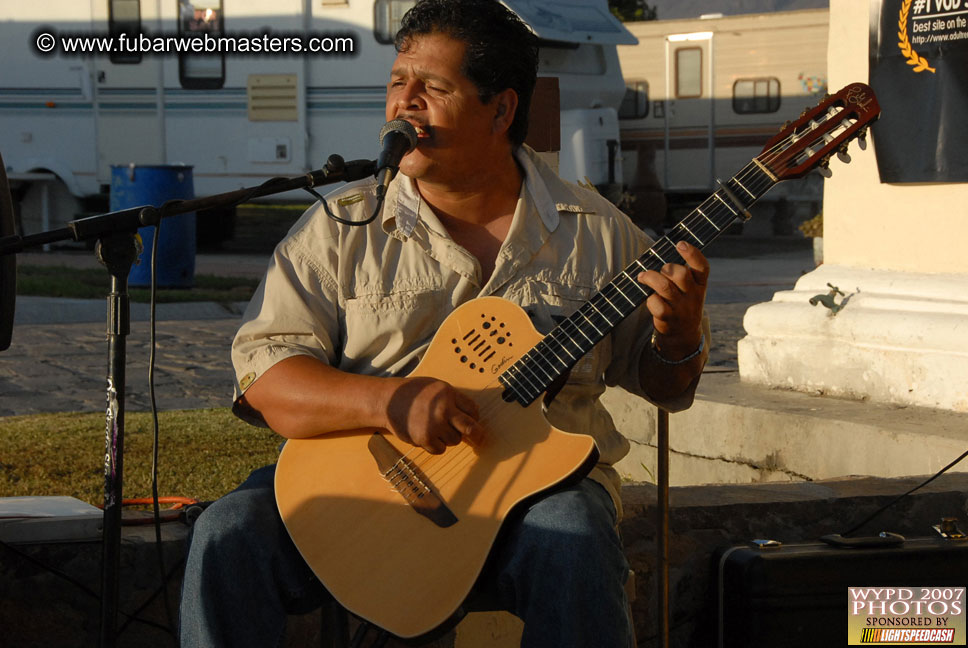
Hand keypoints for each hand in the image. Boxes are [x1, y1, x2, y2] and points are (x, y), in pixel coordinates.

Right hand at [384, 377, 484, 453]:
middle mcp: (443, 409)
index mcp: (448, 394)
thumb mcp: (436, 386)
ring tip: (437, 428)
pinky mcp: (424, 439)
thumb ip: (454, 398)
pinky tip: (429, 435)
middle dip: (478, 435)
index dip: (474, 416)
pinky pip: (441, 449)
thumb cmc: (414, 392)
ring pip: (455, 440)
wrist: (388, 400)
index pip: (473, 409)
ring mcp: (434, 425)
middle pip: (471, 428)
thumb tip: (473, 416)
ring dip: (450, 437)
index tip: (472, 420)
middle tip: (479, 439)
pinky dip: (437, 446)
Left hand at [636, 240, 708, 359]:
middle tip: (658, 269)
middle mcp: (693, 295)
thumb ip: (680, 273)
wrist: (683, 334)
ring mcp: (681, 308)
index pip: (702, 267)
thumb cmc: (682, 303)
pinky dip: (650, 299)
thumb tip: (656, 254)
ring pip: (665, 287)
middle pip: (681, 274)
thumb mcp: (690, 289)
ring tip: (642, 276)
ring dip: (651, 278)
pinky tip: (648, 298)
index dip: (692, 254)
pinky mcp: (668, 318)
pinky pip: (657, 304)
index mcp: (700, 284)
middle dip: (666, 268)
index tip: (680, 244)